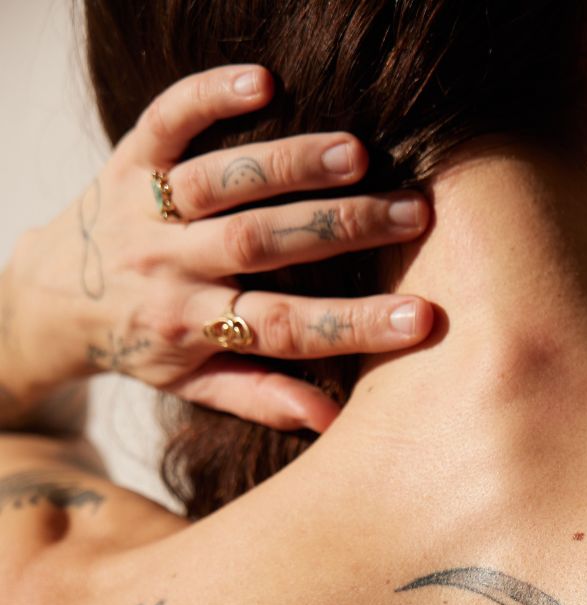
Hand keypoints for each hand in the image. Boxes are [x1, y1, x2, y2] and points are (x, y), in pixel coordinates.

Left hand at [0, 65, 432, 431]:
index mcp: (191, 328)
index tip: (420, 319)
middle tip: (413, 215)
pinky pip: (166, 122)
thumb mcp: (195, 385)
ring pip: (220, 184)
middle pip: (260, 246)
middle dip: (341, 230)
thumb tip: (331, 421)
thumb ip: (261, 397)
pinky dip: (209, 98)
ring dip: (289, 165)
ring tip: (358, 155)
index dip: (354, 326)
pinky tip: (264, 83)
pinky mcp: (128, 159)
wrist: (49, 297)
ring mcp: (145, 209)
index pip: (283, 330)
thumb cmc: (141, 345)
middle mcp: (168, 267)